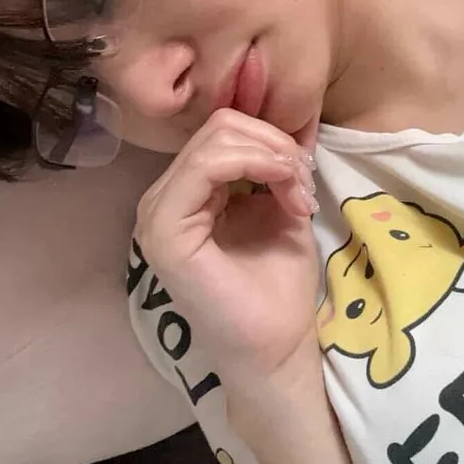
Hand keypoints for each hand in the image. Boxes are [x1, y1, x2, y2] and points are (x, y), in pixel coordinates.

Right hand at [134, 108, 320, 392]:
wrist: (277, 346)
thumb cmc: (278, 284)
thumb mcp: (282, 205)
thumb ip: (278, 164)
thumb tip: (297, 117)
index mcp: (186, 191)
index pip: (224, 130)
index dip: (273, 139)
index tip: (306, 177)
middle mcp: (163, 196)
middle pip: (221, 126)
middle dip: (276, 146)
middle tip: (304, 185)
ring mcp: (158, 213)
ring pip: (216, 138)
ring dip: (273, 157)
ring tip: (298, 196)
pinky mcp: (164, 230)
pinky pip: (206, 165)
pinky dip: (258, 165)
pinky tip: (285, 194)